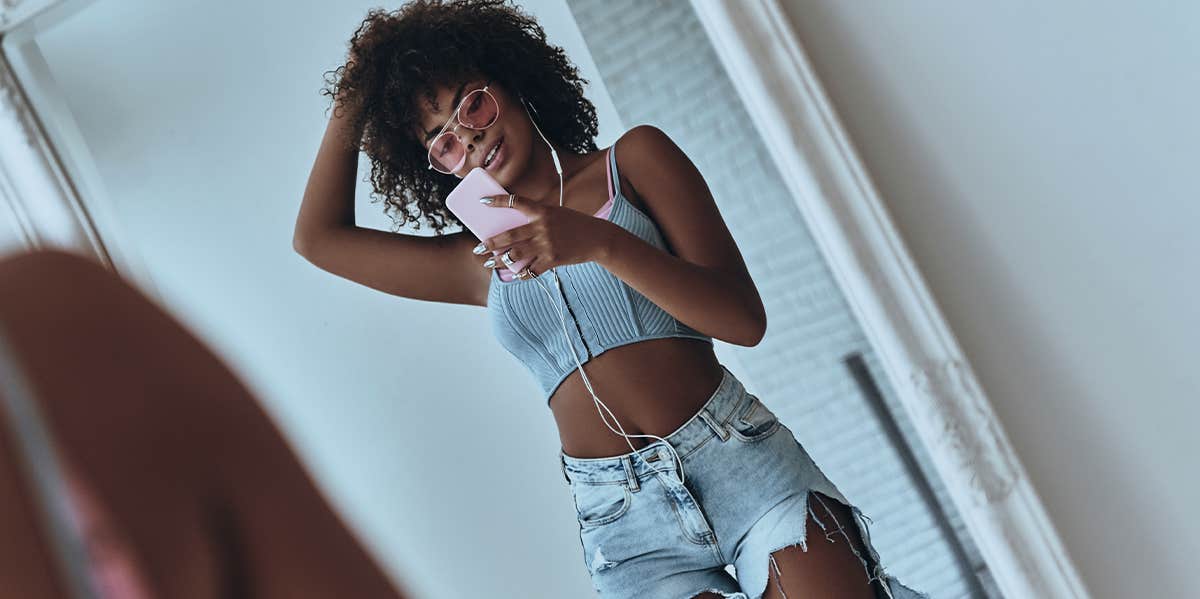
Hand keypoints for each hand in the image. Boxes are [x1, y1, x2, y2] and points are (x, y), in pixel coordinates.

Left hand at [471, 192, 612, 276]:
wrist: (597, 238)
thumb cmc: (575, 224)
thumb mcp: (556, 214)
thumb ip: (537, 219)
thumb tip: (514, 233)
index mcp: (542, 211)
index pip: (515, 202)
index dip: (497, 201)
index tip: (482, 201)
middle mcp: (542, 227)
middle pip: (509, 235)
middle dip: (490, 243)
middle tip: (478, 249)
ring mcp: (546, 245)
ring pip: (516, 254)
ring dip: (499, 261)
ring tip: (489, 263)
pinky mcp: (552, 259)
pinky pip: (531, 269)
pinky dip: (521, 273)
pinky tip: (514, 274)